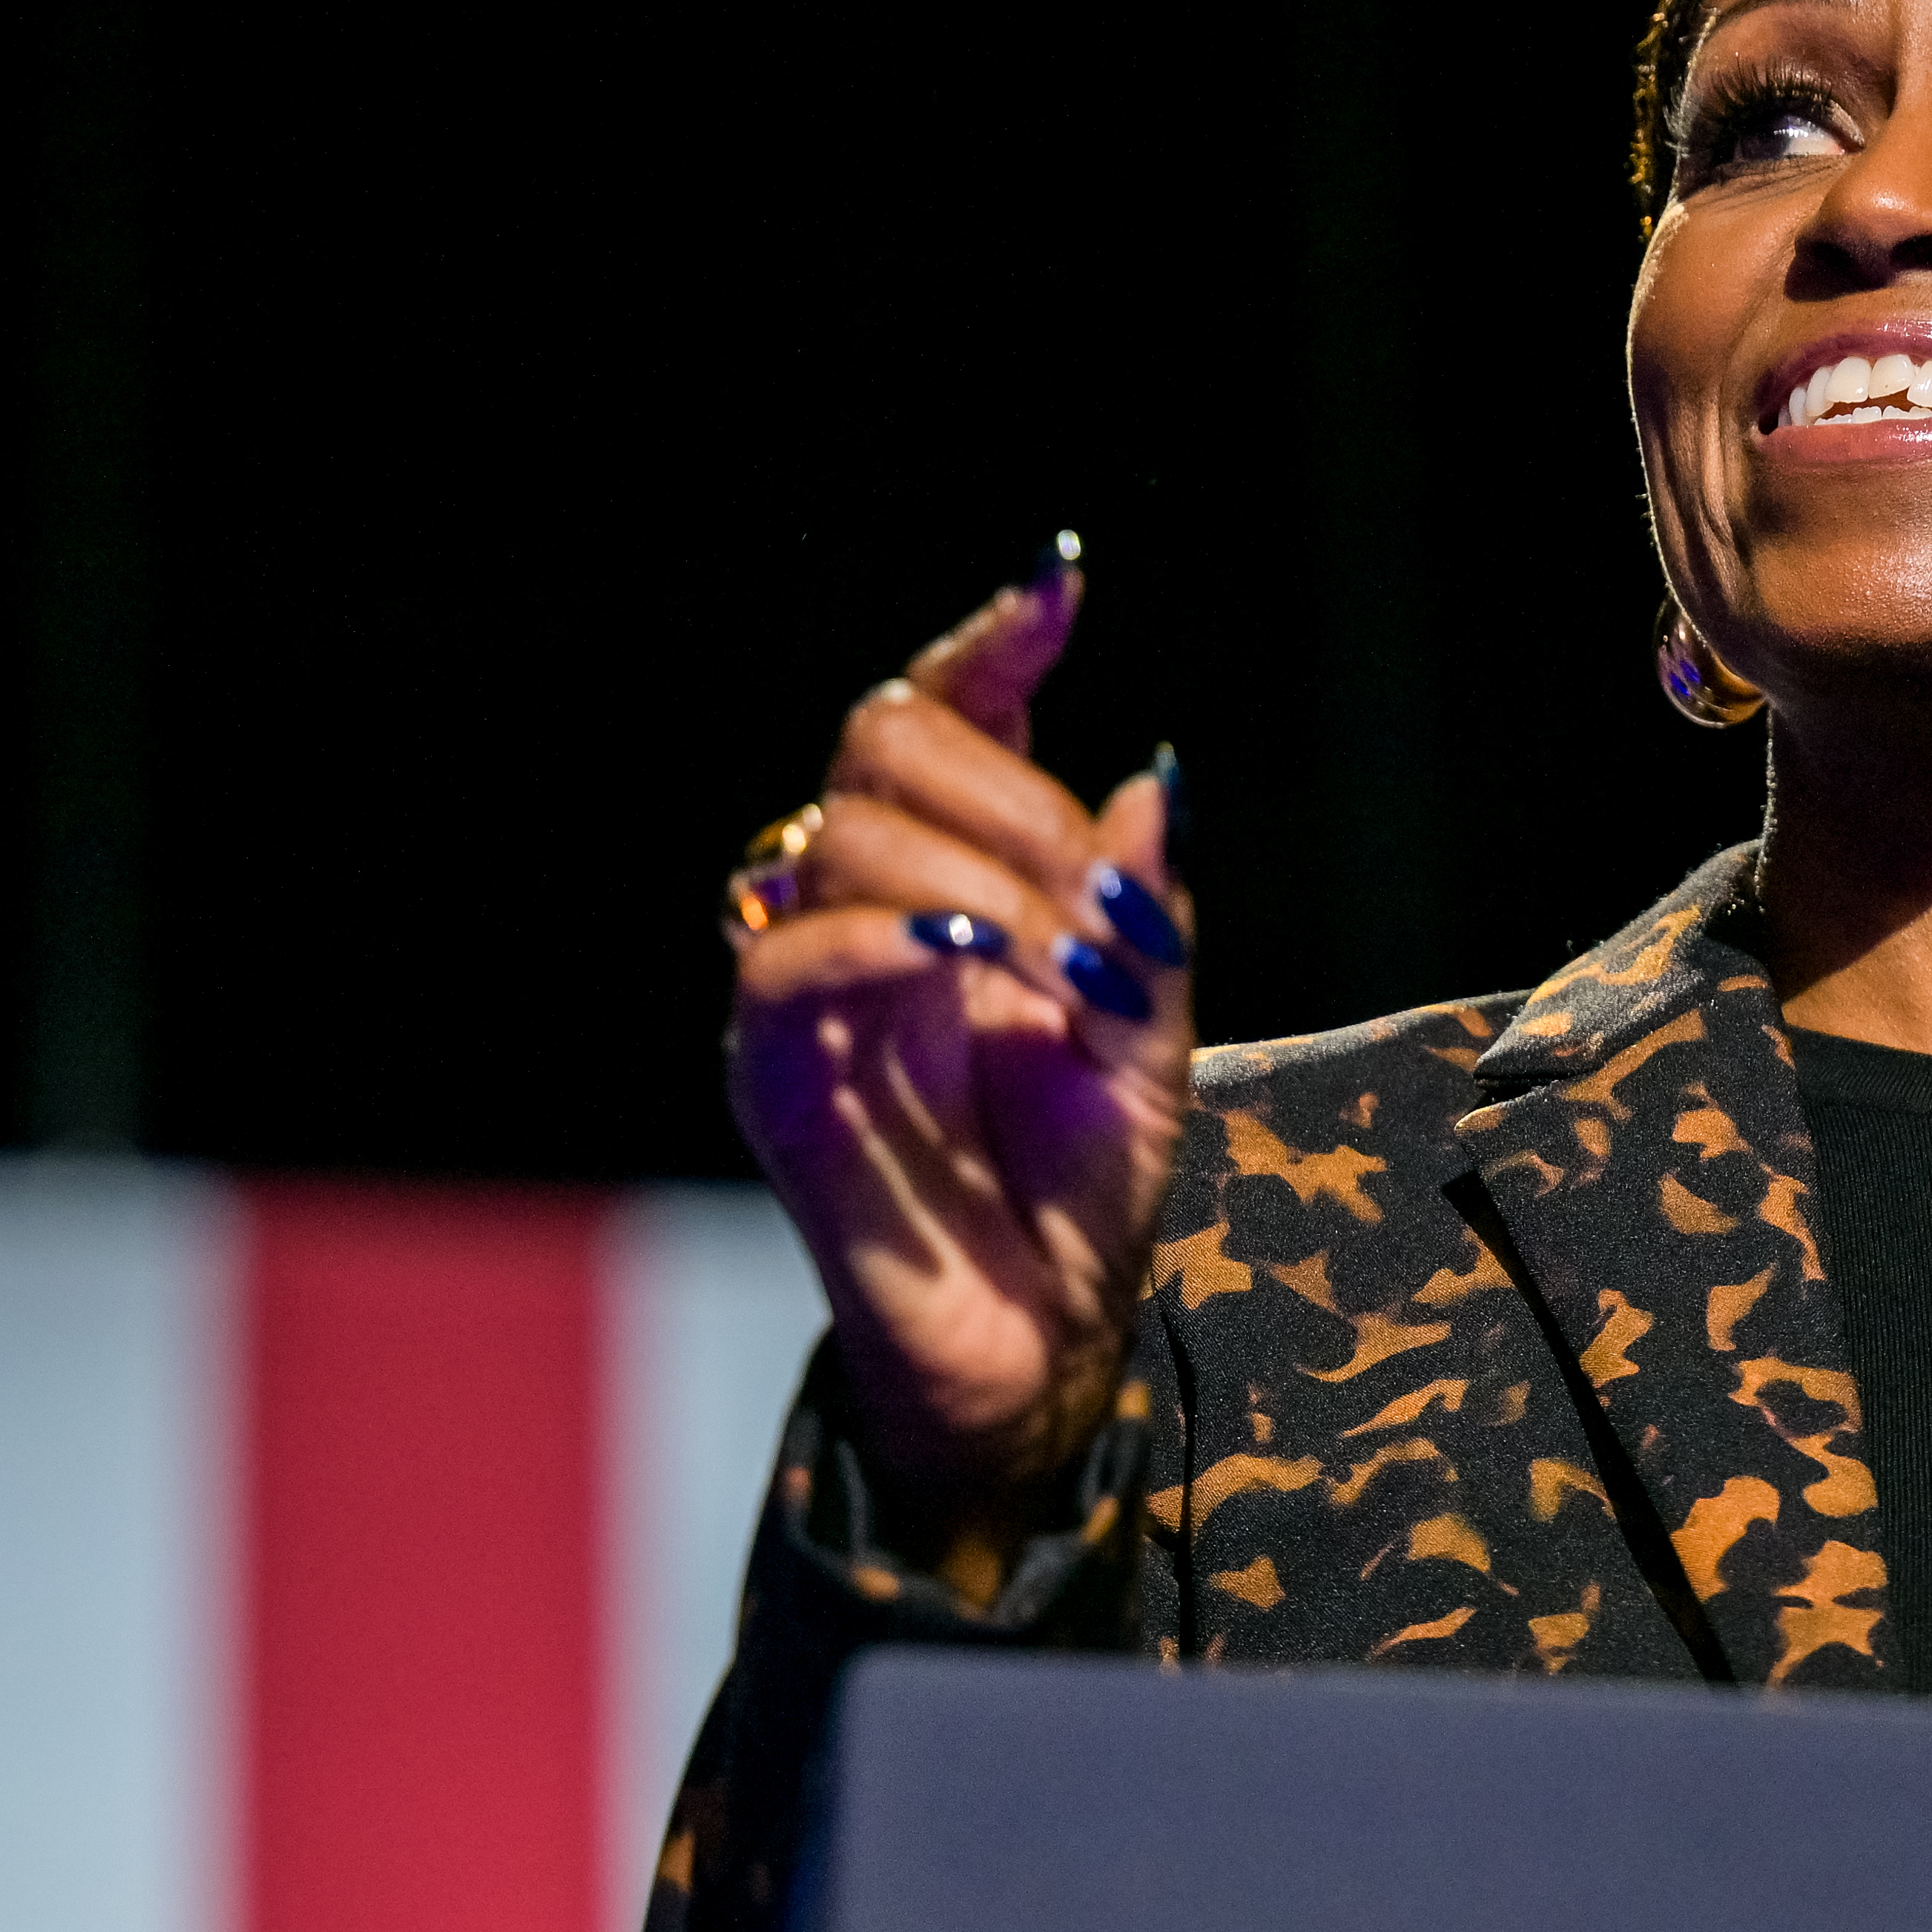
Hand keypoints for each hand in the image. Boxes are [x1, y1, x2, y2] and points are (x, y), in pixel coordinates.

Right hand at [726, 543, 1192, 1528]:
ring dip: (972, 874)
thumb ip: (1151, 915)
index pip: (945, 710)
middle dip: (1009, 795)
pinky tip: (962, 958)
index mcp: (961, 876)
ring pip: (840, 831)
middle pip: (882, 737)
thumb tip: (1151, 771)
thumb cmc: (1086, 1192)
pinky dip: (877, 937)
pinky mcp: (775, 1072)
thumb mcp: (1156, 1040)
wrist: (1044, 1343)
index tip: (1058, 589)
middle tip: (1099, 906)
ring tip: (1064, 964)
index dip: (990, 640)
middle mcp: (869, 908)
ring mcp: (811, 984)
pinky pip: (785, 959)